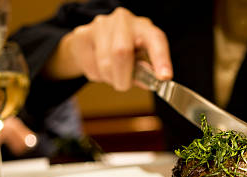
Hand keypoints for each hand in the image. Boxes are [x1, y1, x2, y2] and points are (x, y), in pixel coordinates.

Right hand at [45, 7, 172, 90]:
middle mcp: (124, 21)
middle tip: (124, 85)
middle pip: (122, 52)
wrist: (93, 40)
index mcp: (144, 27)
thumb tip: (151, 82)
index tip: (164, 77)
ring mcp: (101, 25)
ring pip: (105, 63)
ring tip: (112, 75)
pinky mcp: (83, 35)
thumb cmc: (124, 52)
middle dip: (123, 77)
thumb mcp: (140, 60)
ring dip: (110, 78)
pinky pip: (90, 66)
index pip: (155, 40)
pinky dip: (97, 76)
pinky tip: (99, 67)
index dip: (161, 59)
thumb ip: (146, 72)